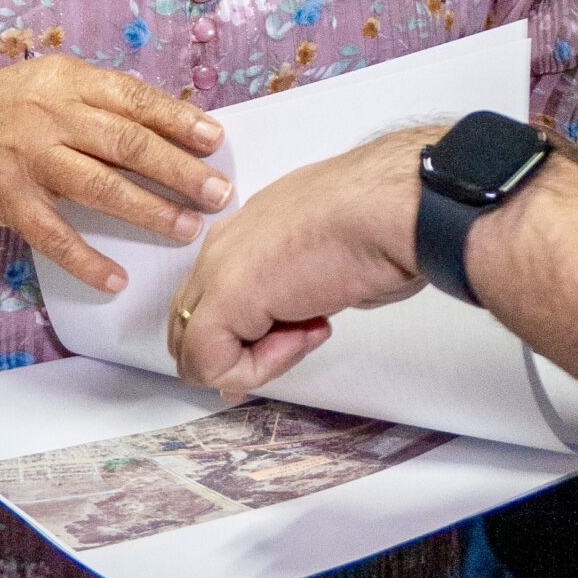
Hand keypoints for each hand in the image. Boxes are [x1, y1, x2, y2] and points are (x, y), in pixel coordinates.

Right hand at [0, 55, 231, 292]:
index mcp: (66, 80)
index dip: (178, 119)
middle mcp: (49, 114)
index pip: (134, 98)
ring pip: (101, 187)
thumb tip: (163, 127)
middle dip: (179, 169)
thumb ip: (96, 101)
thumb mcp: (45, 84)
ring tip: (187, 229)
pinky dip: (88, 260)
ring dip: (149, 211)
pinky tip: (116, 278)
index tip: (215, 139)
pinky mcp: (6, 200)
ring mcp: (27, 158)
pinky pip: (56, 236)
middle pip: (127, 143)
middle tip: (218, 192)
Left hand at [169, 127, 432, 396]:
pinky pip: (211, 364)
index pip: (210, 304)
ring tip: (311, 326)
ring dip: (255, 361)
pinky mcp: (224, 297)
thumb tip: (292, 332)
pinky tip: (306, 330)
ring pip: (196, 352)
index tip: (300, 332)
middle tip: (298, 339)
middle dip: (240, 353)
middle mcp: (222, 250)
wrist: (386, 210)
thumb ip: (295, 299)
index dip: (245, 339)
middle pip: (191, 331)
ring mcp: (217, 271)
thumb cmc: (374, 226)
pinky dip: (259, 368)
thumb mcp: (325, 267)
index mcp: (243, 234)